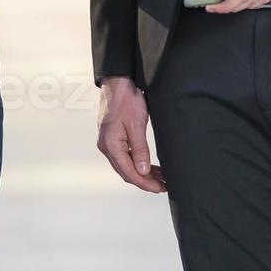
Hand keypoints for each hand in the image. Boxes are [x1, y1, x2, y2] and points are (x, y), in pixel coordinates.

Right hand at [96, 77, 164, 192]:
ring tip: (160, 178)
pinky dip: (137, 163)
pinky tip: (149, 166)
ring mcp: (107, 143)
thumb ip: (140, 150)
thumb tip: (143, 171)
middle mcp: (106, 147)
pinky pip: (125, 156)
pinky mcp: (112, 138)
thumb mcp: (137, 124)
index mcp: (111, 145)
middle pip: (126, 172)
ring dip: (142, 173)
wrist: (117, 82)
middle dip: (145, 181)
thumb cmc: (126, 99)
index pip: (129, 173)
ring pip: (126, 165)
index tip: (160, 188)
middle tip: (163, 185)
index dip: (145, 183)